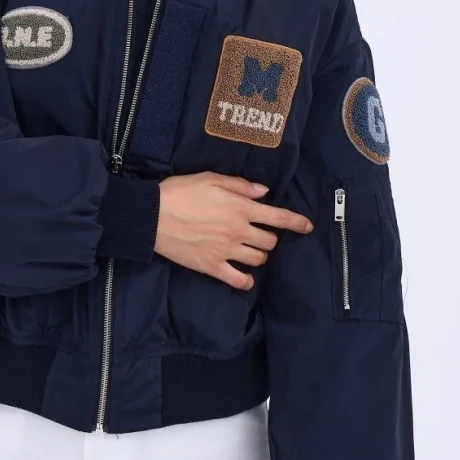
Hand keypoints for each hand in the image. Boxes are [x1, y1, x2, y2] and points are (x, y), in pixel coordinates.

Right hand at [154, 171, 313, 288]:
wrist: (152, 216)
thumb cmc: (179, 192)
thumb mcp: (211, 178)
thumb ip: (240, 185)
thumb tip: (263, 192)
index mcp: (241, 208)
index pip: (279, 217)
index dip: (297, 222)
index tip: (307, 227)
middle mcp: (238, 231)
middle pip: (270, 241)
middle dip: (269, 237)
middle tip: (259, 234)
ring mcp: (226, 251)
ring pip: (258, 259)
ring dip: (258, 255)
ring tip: (249, 251)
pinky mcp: (212, 267)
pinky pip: (238, 280)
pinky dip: (246, 281)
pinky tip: (245, 277)